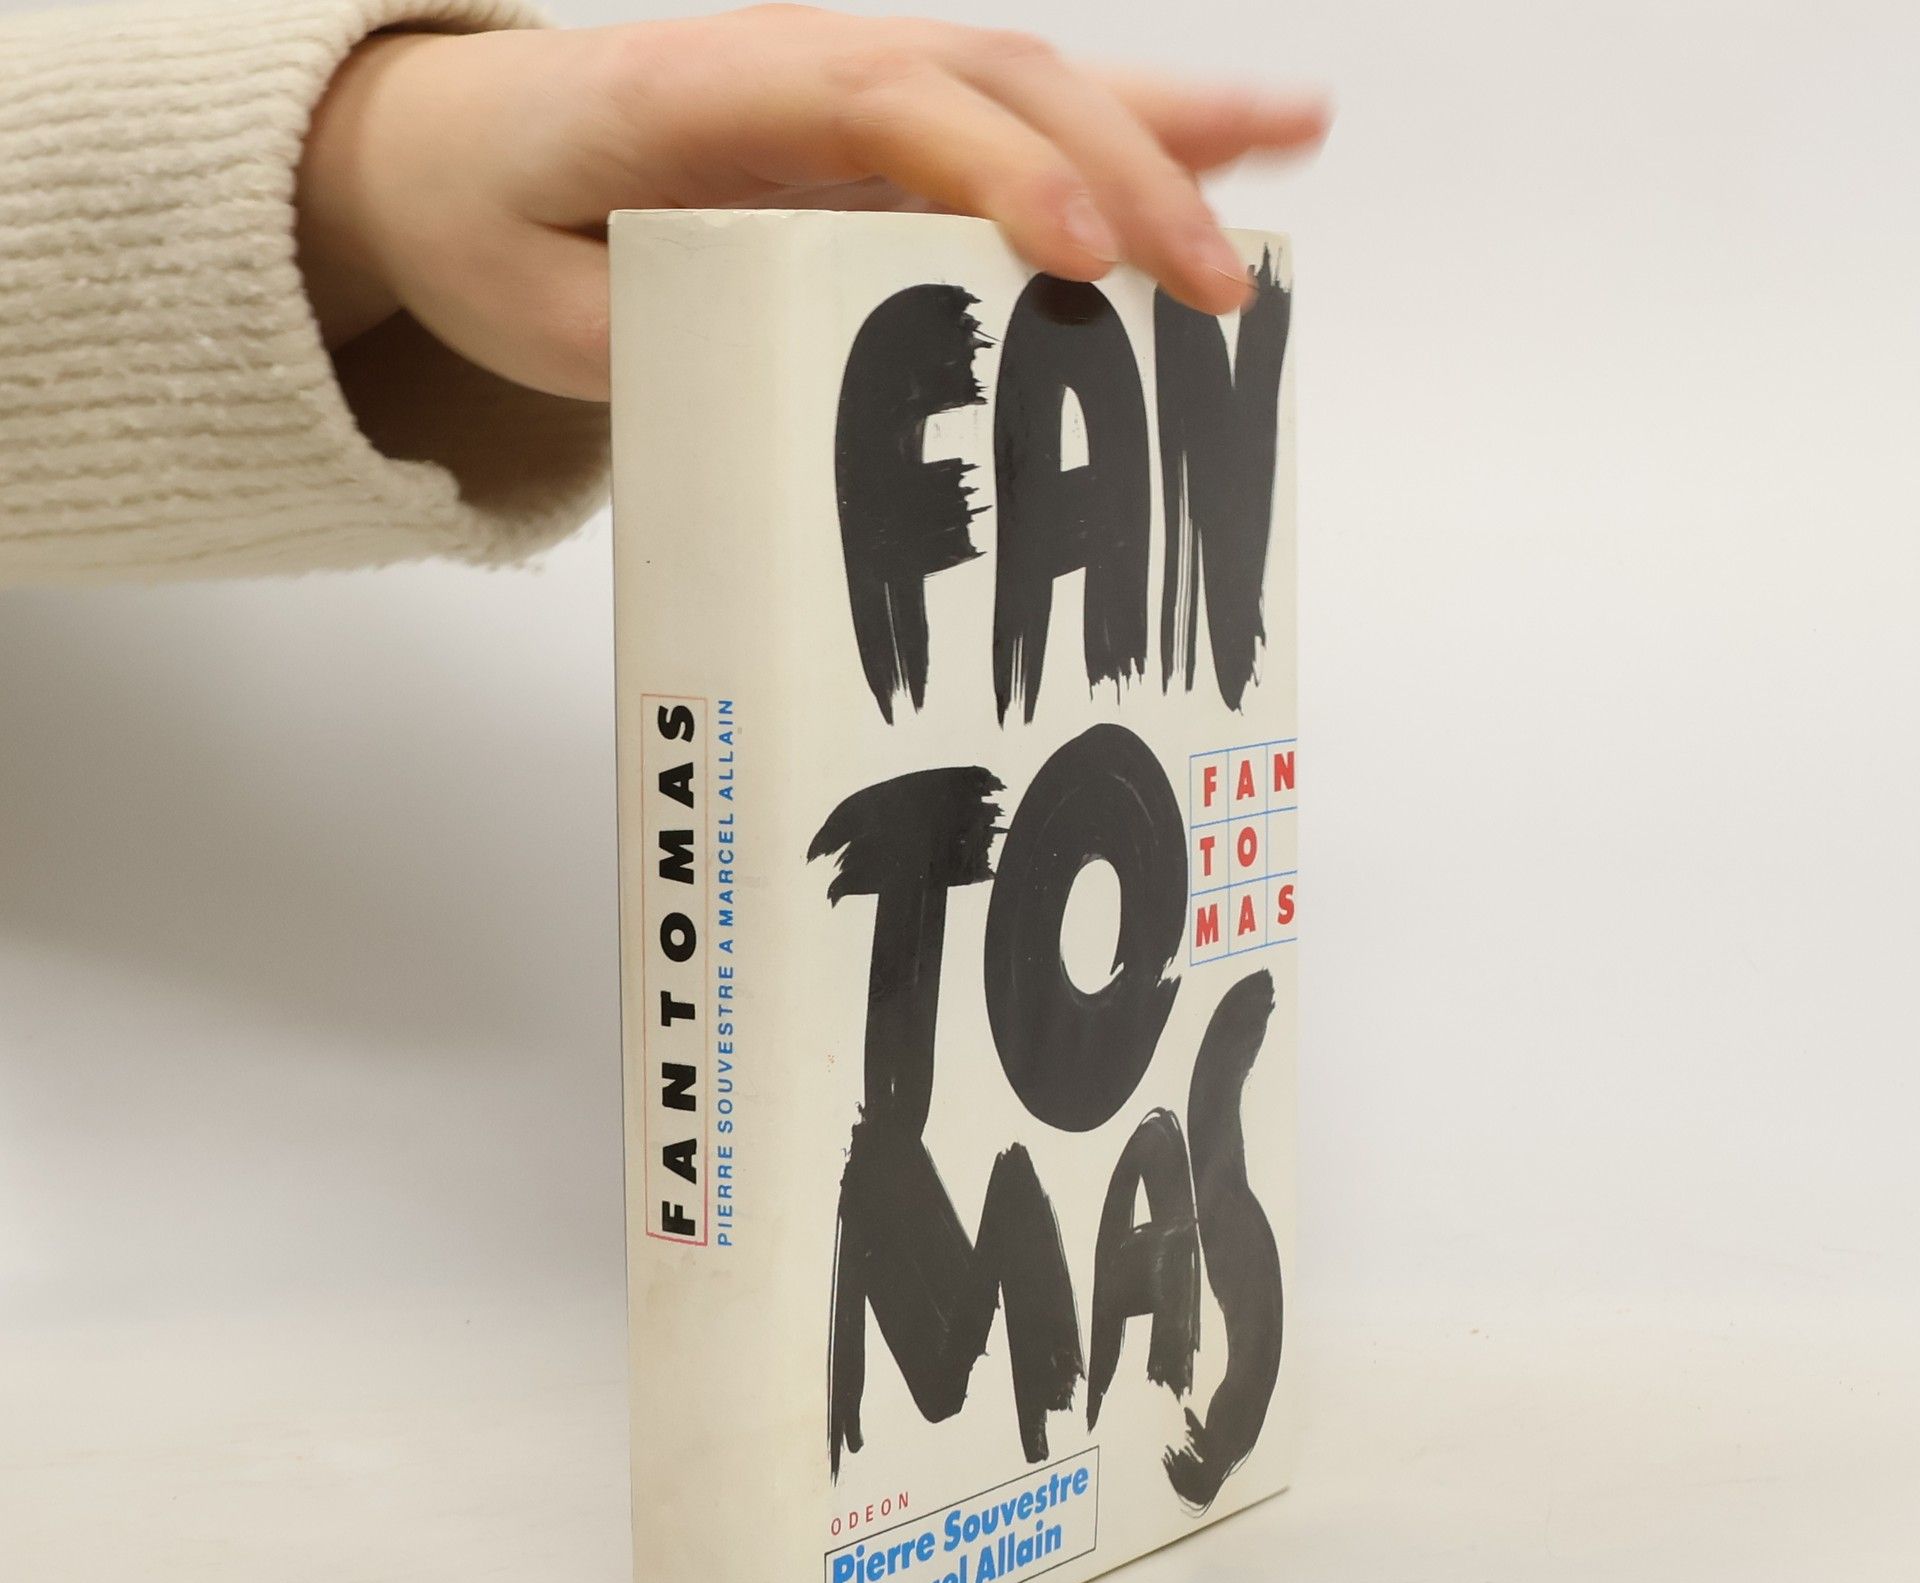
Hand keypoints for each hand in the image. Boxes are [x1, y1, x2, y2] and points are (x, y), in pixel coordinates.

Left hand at [295, 6, 1328, 402]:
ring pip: (1031, 83)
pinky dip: (1130, 125)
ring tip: (1289, 148)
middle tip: (1218, 286)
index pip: (884, 107)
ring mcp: (855, 81)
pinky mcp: (883, 125)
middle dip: (1122, 176)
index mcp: (708, 93)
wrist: (452, 147)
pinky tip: (1234, 135)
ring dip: (1163, 124)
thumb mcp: (542, 315)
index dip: (994, 175)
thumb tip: (796, 394)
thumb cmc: (496, 224)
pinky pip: (1018, 117)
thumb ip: (656, 341)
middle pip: (996, 86)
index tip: (1078, 256)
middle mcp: (805, 63)